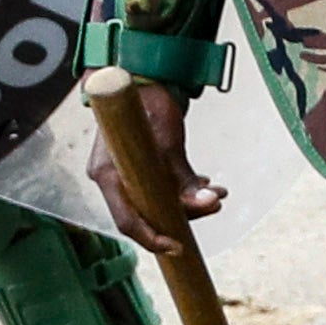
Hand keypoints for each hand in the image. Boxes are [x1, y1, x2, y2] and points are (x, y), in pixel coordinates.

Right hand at [86, 77, 220, 255]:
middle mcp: (111, 178)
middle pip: (146, 213)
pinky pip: (159, 187)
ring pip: (156, 200)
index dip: (152, 238)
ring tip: (218, 192)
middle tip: (215, 204)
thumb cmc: (150, 105)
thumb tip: (208, 204)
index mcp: (107, 175)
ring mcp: (122, 173)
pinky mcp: (137, 166)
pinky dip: (183, 188)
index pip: (126, 221)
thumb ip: (185, 179)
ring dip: (188, 200)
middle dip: (183, 214)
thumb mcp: (170, 145)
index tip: (180, 247)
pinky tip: (206, 183)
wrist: (143, 77)